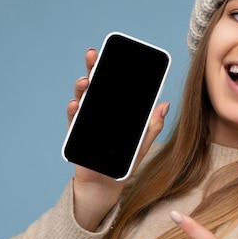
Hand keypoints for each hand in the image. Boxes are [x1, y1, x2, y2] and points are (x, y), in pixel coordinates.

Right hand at [66, 49, 169, 230]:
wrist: (108, 185)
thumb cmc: (125, 162)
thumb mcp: (143, 143)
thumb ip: (152, 125)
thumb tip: (164, 105)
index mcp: (114, 110)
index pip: (112, 85)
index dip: (112, 69)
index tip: (114, 53)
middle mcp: (98, 112)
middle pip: (95, 86)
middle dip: (93, 69)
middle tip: (94, 55)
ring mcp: (85, 123)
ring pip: (82, 100)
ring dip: (82, 88)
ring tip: (85, 81)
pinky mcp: (76, 137)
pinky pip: (73, 123)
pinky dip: (73, 112)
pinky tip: (75, 104)